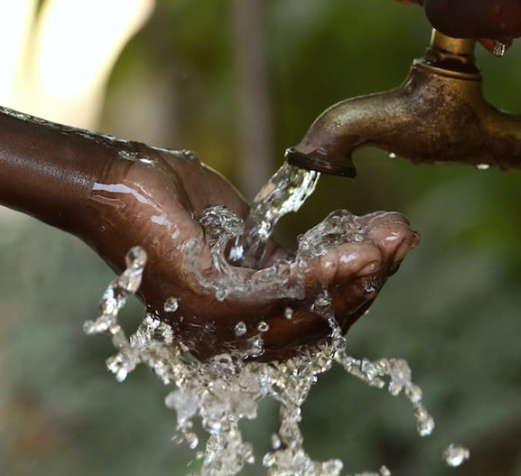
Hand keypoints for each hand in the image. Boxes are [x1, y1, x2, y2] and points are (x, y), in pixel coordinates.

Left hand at [93, 145, 417, 359]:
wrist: (117, 181)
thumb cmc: (171, 204)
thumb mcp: (238, 239)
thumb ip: (275, 261)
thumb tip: (318, 263)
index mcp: (232, 327)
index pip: (309, 322)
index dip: (356, 290)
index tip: (389, 247)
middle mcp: (226, 339)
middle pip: (317, 326)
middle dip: (368, 283)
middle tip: (403, 240)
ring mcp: (215, 325)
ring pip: (307, 312)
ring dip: (357, 276)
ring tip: (391, 241)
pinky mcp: (209, 298)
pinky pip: (282, 292)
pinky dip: (326, 272)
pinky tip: (358, 249)